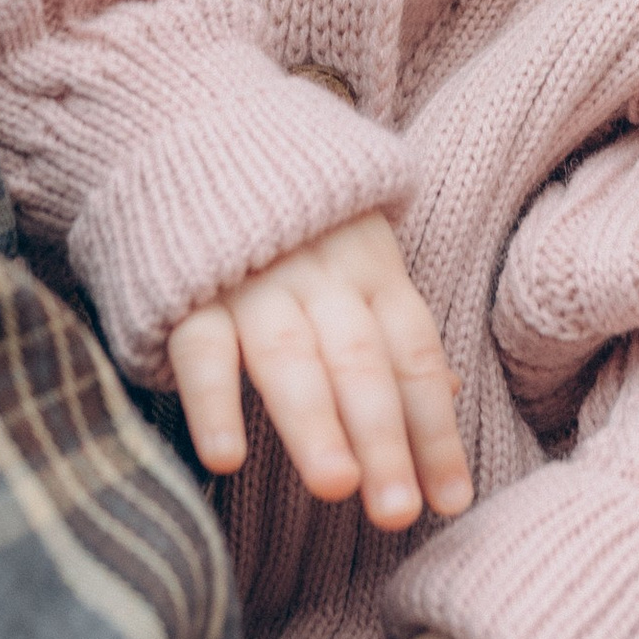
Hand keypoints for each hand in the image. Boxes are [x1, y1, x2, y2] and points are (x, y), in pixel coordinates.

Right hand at [165, 214, 470, 530]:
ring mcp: (253, 277)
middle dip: (382, 438)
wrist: (201, 127)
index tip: (451, 500)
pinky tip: (227, 458)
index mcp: (372, 267)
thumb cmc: (293, 222)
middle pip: (360, 361)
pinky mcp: (187, 286)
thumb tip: (450, 394)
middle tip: (398, 510)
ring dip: (315, 423)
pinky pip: (202, 346)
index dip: (435, 430)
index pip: (413, 355)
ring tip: (337, 487)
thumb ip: (392, 326)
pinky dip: (214, 400)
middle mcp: (320, 273)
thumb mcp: (357, 256)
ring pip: (290, 355)